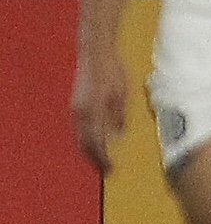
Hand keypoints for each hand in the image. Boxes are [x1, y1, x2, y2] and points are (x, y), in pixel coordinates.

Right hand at [70, 50, 127, 173]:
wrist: (95, 53)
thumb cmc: (112, 72)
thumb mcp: (121, 94)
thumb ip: (118, 116)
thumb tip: (118, 135)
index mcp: (92, 111)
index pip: (96, 143)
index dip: (102, 158)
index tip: (110, 169)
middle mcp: (80, 112)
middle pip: (84, 143)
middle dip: (94, 158)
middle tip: (106, 170)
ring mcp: (76, 108)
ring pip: (80, 136)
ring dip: (89, 150)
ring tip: (101, 160)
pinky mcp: (76, 104)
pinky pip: (80, 128)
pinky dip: (87, 139)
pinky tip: (96, 143)